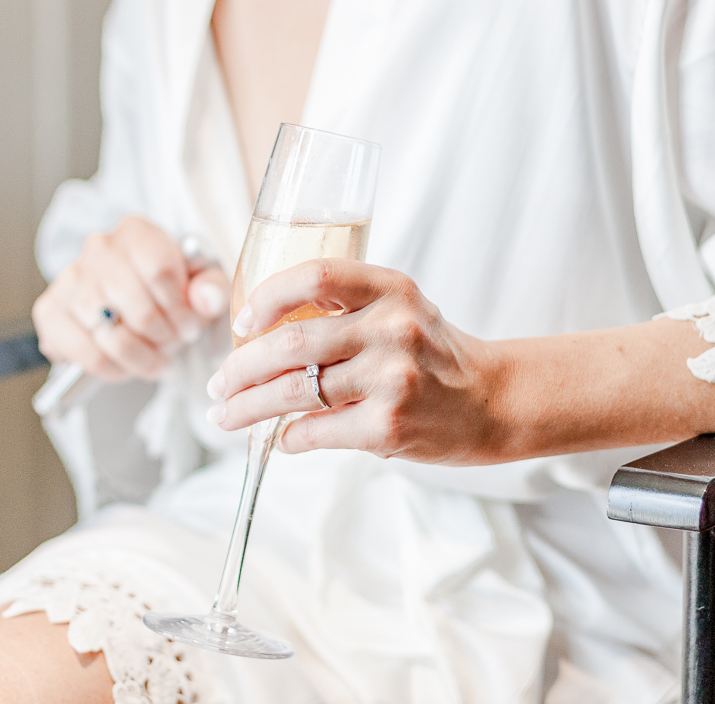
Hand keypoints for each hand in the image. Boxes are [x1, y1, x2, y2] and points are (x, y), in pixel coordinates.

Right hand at [33, 215, 231, 380]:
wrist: (127, 295)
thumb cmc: (169, 286)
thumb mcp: (201, 280)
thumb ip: (212, 287)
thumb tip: (205, 300)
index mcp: (137, 233)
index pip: (161, 273)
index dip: (182, 310)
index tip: (191, 326)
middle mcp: (99, 250)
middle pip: (140, 310)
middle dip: (165, 338)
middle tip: (174, 344)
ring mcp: (70, 280)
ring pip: (114, 337)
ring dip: (143, 358)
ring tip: (157, 360)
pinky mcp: (50, 311)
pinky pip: (87, 355)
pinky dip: (114, 369)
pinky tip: (129, 366)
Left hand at [208, 259, 501, 463]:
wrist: (496, 402)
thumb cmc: (436, 355)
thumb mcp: (403, 310)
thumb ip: (345, 308)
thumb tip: (262, 334)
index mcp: (392, 289)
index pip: (315, 275)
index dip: (267, 296)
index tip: (241, 321)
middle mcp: (393, 329)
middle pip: (290, 344)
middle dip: (239, 369)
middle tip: (217, 385)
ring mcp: (391, 380)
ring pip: (293, 393)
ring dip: (247, 408)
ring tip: (227, 416)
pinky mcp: (388, 427)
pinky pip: (315, 432)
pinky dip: (288, 438)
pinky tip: (280, 439)